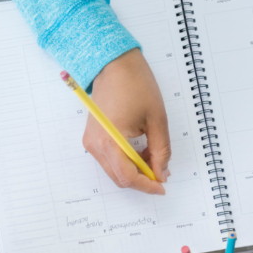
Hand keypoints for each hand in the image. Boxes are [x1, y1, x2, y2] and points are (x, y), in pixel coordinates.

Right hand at [83, 49, 170, 195]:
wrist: (114, 66)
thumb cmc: (135, 86)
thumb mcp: (157, 120)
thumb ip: (161, 151)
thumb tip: (162, 173)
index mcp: (110, 140)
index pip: (127, 177)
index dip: (146, 185)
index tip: (162, 186)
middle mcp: (95, 146)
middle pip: (119, 178)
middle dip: (141, 179)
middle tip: (161, 172)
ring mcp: (91, 143)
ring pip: (114, 171)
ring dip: (134, 171)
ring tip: (152, 157)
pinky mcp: (92, 139)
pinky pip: (109, 160)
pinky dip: (126, 162)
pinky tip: (140, 151)